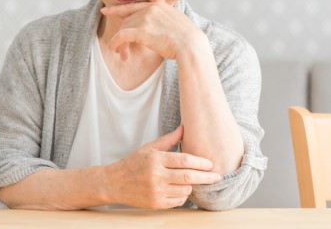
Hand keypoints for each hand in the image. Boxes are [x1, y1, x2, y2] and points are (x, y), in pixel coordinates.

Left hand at [101, 2, 206, 59]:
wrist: (191, 46)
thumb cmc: (189, 40)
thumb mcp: (177, 23)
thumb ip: (165, 20)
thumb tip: (160, 28)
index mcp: (159, 5)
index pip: (134, 6)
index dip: (119, 9)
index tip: (107, 11)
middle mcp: (151, 8)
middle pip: (127, 19)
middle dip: (121, 34)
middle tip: (119, 49)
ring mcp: (145, 18)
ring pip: (124, 28)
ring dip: (120, 43)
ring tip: (122, 55)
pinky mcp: (141, 30)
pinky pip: (121, 36)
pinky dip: (116, 43)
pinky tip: (116, 50)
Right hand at [102, 125, 221, 208]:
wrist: (113, 183)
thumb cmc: (133, 163)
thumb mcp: (149, 148)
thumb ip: (169, 140)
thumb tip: (185, 127)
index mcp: (156, 159)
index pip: (184, 160)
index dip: (201, 162)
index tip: (211, 164)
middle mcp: (156, 176)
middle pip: (188, 177)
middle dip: (206, 177)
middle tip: (217, 176)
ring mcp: (155, 191)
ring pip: (185, 190)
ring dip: (193, 186)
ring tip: (194, 181)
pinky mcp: (155, 203)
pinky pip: (178, 201)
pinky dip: (184, 195)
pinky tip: (182, 190)